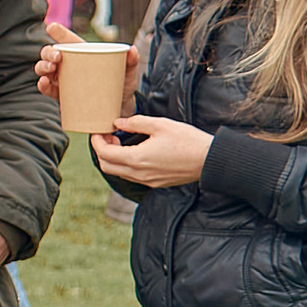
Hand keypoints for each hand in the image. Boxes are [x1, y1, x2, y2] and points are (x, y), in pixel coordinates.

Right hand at [34, 21, 141, 106]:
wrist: (120, 109)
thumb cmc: (121, 86)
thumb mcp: (128, 72)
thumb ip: (131, 61)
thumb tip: (131, 50)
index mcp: (82, 54)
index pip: (67, 40)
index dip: (58, 32)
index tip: (51, 27)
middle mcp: (68, 65)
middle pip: (49, 54)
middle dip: (48, 53)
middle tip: (57, 57)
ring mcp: (63, 80)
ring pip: (44, 69)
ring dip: (42, 67)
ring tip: (51, 69)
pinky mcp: (61, 96)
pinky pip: (47, 89)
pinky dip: (42, 85)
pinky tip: (44, 82)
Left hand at [92, 116, 212, 189]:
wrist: (210, 160)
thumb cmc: (187, 140)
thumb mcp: (160, 125)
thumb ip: (135, 122)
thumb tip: (118, 123)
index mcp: (137, 159)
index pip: (104, 154)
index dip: (96, 142)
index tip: (99, 131)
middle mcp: (139, 174)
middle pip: (107, 167)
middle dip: (102, 151)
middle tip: (109, 136)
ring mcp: (147, 181)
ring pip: (119, 173)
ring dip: (113, 158)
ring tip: (121, 141)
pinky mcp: (156, 183)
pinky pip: (132, 176)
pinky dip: (125, 165)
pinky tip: (134, 151)